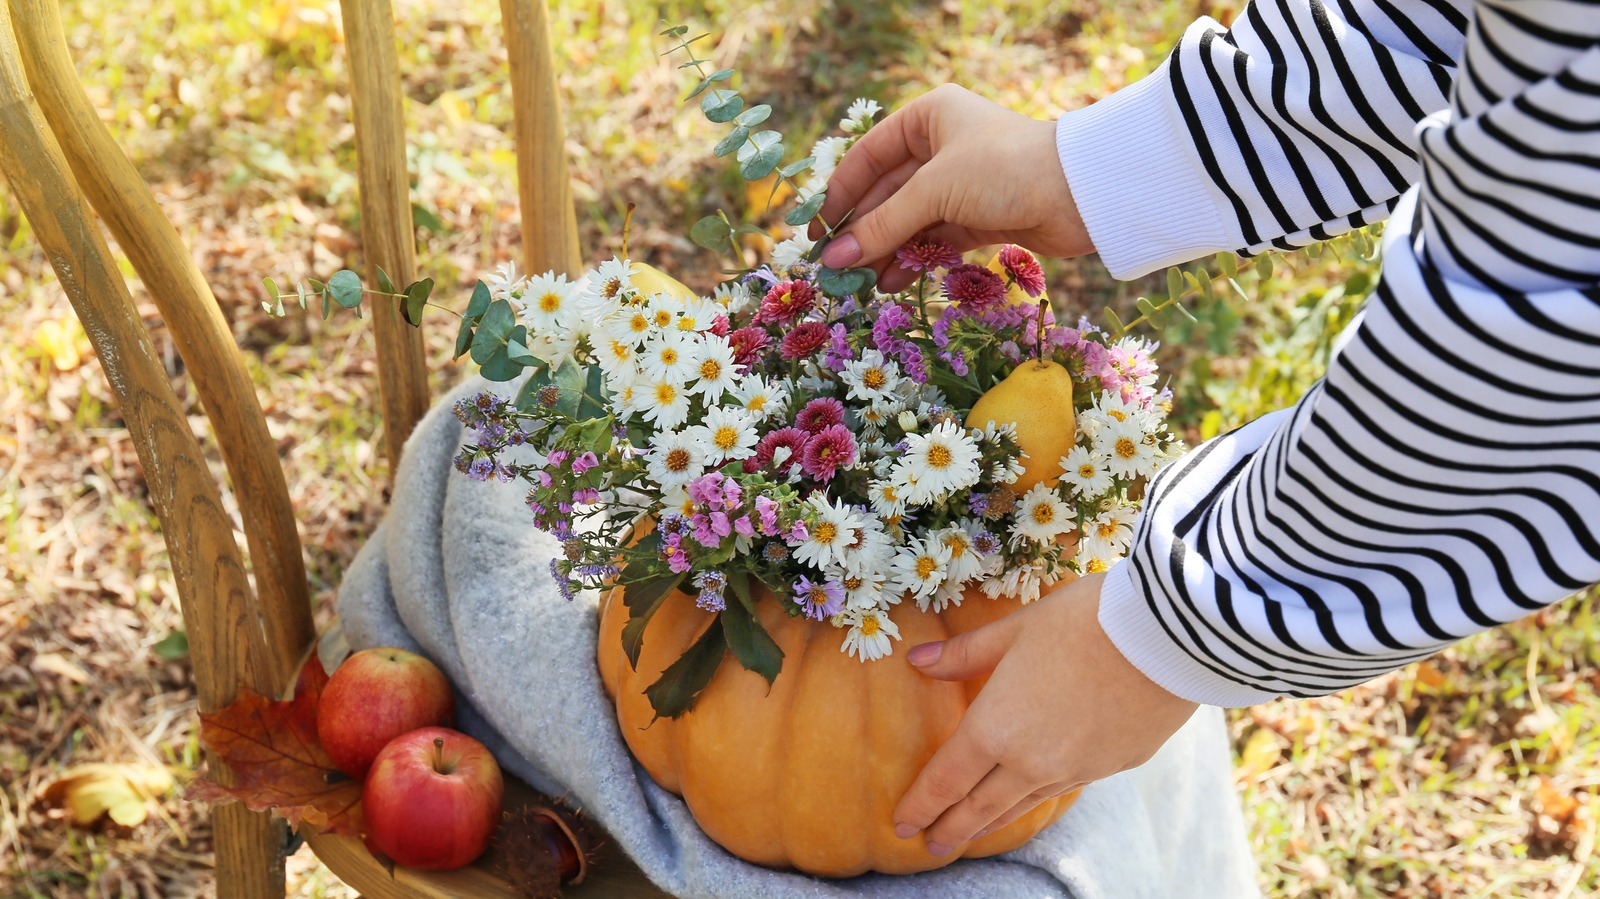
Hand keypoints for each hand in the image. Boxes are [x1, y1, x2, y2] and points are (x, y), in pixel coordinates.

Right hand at [809, 84, 1091, 292]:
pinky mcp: (978, 218)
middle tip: (831, 268)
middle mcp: (941, 146)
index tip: (815, 233)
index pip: (867, 157)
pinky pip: (932, 240)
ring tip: (857, 284)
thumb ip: (883, 227)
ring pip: (908, 220)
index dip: (839, 195)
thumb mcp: (935, 192)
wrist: (1081, 195)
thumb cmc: (1004, 170)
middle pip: (885, 193)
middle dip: (861, 231)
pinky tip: (889, 283)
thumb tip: (832, 260)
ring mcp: (960, 184)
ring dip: (883, 251)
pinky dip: (911, 260)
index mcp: (927, 118)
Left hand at [893, 573, 1198, 854]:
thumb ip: (965, 654)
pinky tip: (1033, 797)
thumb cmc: (1083, 620)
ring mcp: (1076, 769)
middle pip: (980, 807)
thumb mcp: (1016, 629)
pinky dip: (1038, 799)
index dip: (921, 805)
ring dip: (992, 821)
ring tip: (973, 833)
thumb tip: (918, 660)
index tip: (902, 825)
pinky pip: (1063, 788)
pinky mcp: (1114, 766)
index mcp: (997, 728)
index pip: (946, 780)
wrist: (1169, 636)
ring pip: (1023, 804)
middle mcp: (1032, 761)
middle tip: (931, 846)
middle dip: (951, 829)